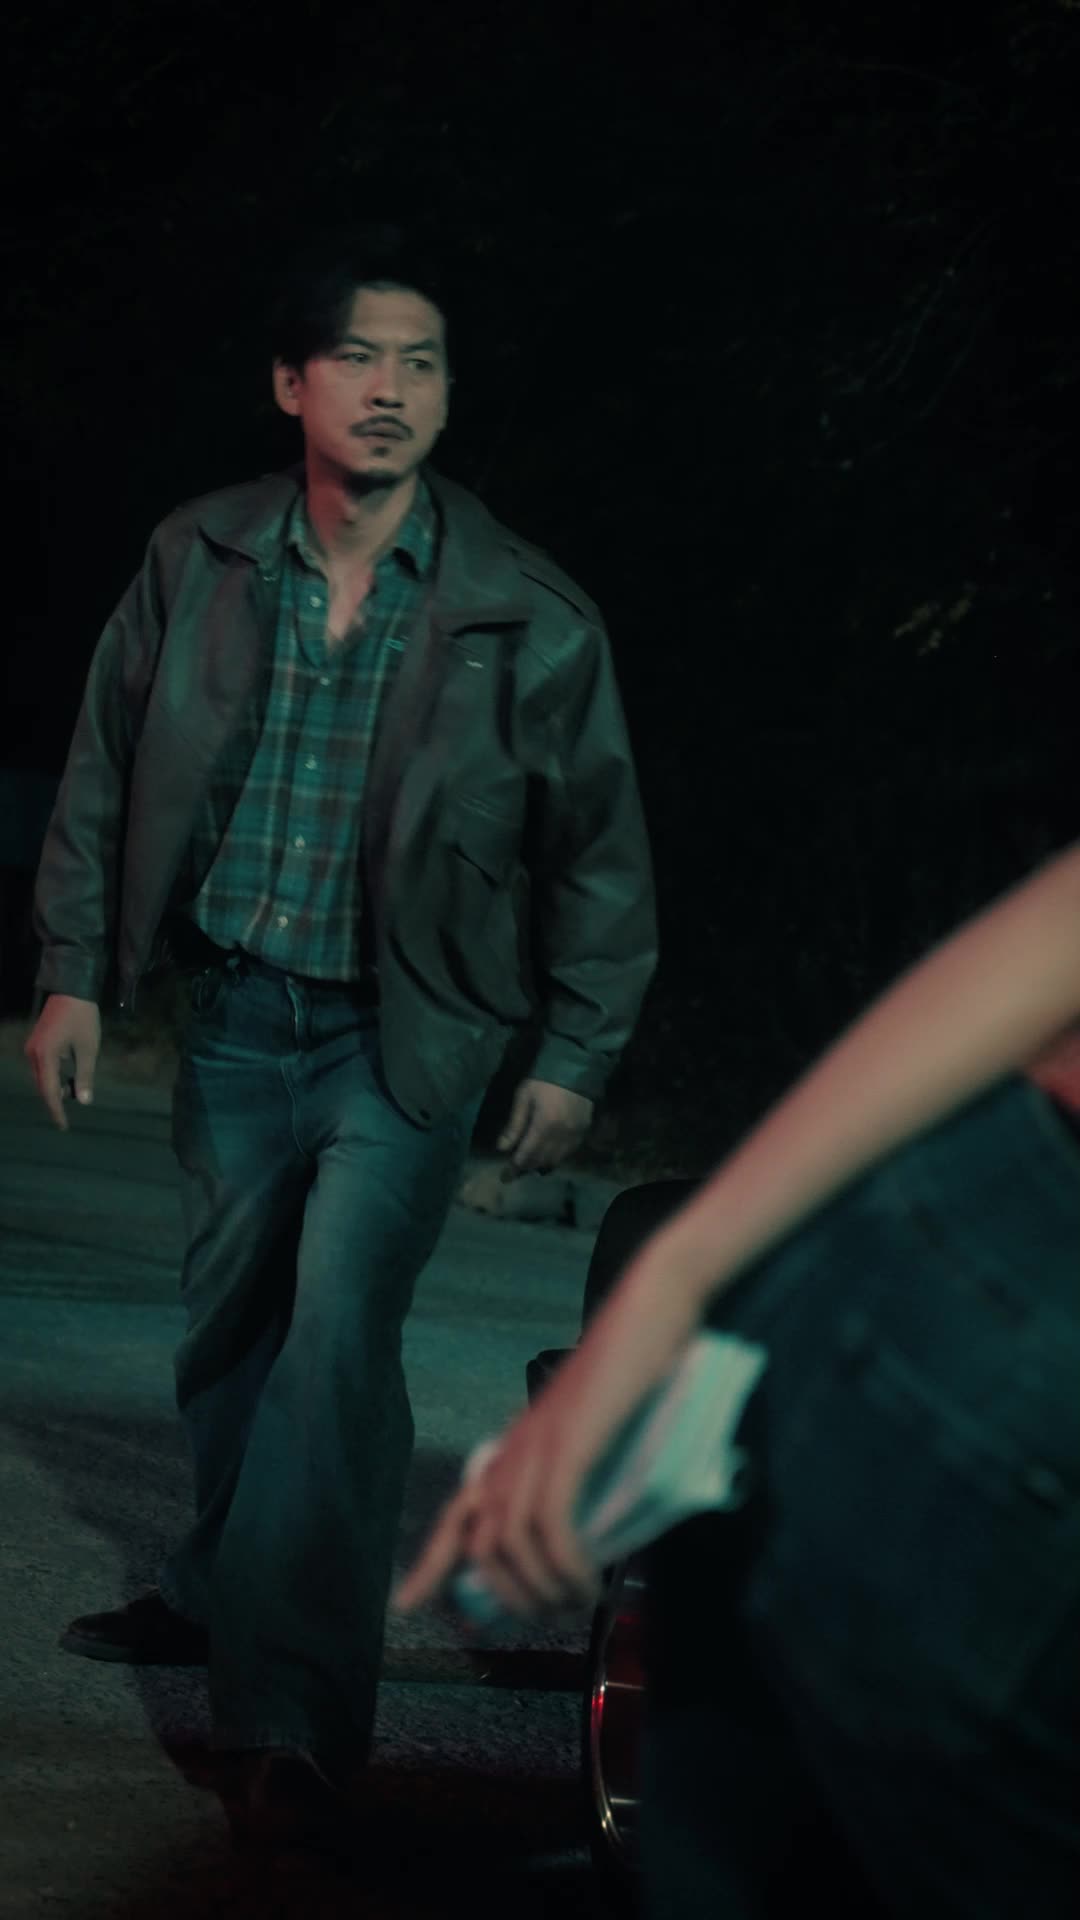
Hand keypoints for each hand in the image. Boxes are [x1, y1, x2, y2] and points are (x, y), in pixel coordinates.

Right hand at [24, 995, 101, 1130]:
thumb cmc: (83, 1018)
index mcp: (45, 1056)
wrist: (72, 989)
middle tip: (69, 1116)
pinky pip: (42, 1067)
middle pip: (43, 1086)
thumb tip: (83, 1101)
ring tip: (73, 1093)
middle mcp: (33, 1054)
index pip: (49, 1091)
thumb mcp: (88, 1049)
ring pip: (42, 1077)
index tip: (63, 1127)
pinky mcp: (37, 1043)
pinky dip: (54, 1076)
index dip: (57, 1111)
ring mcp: (32, 1048)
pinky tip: (67, 1078)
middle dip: (56, 1100)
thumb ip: (85, 1076)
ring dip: (55, 1088)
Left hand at [394, 1253, 698, 1618]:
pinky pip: (548, 1523)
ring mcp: (537, 1445)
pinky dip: (564, 1566)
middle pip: (479, 1544)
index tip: (407, 1605)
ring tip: (575, 1603)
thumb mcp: (598, 1432)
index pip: (457, 1513)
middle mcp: (514, 1449)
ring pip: (509, 1543)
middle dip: (506, 1597)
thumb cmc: (633, 1370)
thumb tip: (590, 1532)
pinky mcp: (568, 1445)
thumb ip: (582, 1471)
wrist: (652, 1310)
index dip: (430, 1564)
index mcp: (515, 1447)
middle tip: (548, 1616)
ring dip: (540, 1590)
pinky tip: (584, 1584)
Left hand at [497, 1078, 593, 1178]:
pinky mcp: (584, 1132)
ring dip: (541, 1165)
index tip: (504, 1176)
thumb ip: (514, 1124)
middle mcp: (561, 1135)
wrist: (576, 1068)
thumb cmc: (544, 1080)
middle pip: (541, 1160)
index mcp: (544, 1126)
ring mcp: (575, 1135)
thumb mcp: (524, 1097)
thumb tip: (502, 1148)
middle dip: (527, 1167)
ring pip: (556, 1159)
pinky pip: (569, 1152)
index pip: (527, 1154)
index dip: (515, 1166)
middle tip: (514, 1172)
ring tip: (530, 1165)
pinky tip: (548, 1155)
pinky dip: (556, 1157)